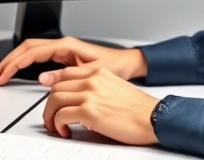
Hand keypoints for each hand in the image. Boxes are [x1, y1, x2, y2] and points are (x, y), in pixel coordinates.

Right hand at [0, 36, 147, 85]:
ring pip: (30, 51)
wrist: (126, 64)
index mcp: (66, 45)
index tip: (4, 75)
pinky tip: (16, 71)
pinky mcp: (62, 56)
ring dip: (13, 61)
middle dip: (8, 61)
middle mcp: (62, 44)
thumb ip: (66, 75)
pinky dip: (23, 63)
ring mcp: (61, 49)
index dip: (15, 63)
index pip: (32, 51)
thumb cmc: (114, 65)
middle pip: (26, 48)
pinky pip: (37, 57)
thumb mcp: (90, 73)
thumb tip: (43, 78)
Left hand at [41, 66, 159, 144]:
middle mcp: (93, 80)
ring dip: (50, 116)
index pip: (67, 74)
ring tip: (56, 126)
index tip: (53, 99)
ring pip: (54, 100)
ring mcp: (90, 95)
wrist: (153, 117)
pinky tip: (65, 131)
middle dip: (50, 105)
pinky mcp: (89, 111)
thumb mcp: (116, 88)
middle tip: (52, 117)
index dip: (55, 87)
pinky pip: (61, 116)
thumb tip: (81, 102)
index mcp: (100, 73)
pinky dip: (58, 125)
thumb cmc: (139, 108)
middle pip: (57, 87)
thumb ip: (98, 88)